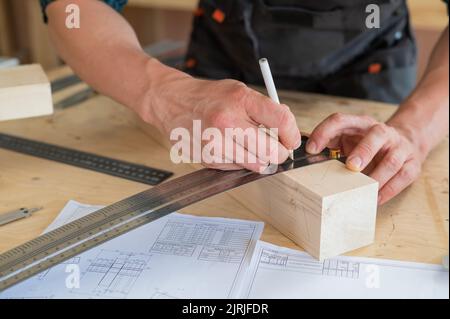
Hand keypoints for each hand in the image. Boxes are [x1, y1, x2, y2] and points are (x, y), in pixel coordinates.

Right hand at [137, 61, 300, 171]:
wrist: (171, 101)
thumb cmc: (208, 96)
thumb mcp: (238, 91)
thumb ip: (263, 109)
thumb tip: (288, 132)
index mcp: (240, 99)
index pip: (281, 120)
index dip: (292, 134)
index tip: (291, 140)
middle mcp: (227, 121)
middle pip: (271, 151)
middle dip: (280, 154)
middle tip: (278, 151)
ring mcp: (216, 143)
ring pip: (257, 165)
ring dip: (260, 159)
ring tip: (250, 146)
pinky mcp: (207, 158)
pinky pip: (237, 168)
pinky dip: (240, 161)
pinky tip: (229, 147)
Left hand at [306, 113, 425, 204]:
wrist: (404, 142)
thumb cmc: (367, 143)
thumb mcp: (346, 138)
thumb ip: (327, 142)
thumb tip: (300, 150)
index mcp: (359, 124)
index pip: (340, 120)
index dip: (324, 132)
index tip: (312, 149)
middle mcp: (381, 132)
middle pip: (376, 135)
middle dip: (363, 151)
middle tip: (351, 166)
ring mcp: (399, 147)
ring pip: (392, 159)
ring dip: (378, 175)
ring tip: (365, 188)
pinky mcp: (412, 163)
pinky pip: (403, 175)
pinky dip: (389, 189)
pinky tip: (376, 198)